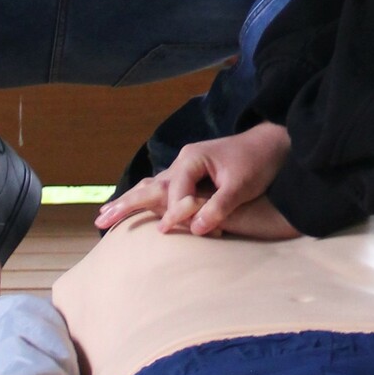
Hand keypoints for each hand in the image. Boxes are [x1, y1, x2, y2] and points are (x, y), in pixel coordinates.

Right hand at [93, 121, 294, 239]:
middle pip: (149, 186)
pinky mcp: (192, 175)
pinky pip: (163, 189)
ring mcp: (185, 168)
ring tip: (105, 217)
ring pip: (152, 187)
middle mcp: (183, 161)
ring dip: (130, 202)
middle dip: (126, 204)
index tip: (166, 230)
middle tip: (101, 221)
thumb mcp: (241, 185)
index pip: (174, 190)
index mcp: (192, 159)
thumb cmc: (258, 162)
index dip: (172, 211)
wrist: (272, 144)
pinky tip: (135, 207)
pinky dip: (146, 199)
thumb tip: (195, 228)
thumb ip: (218, 206)